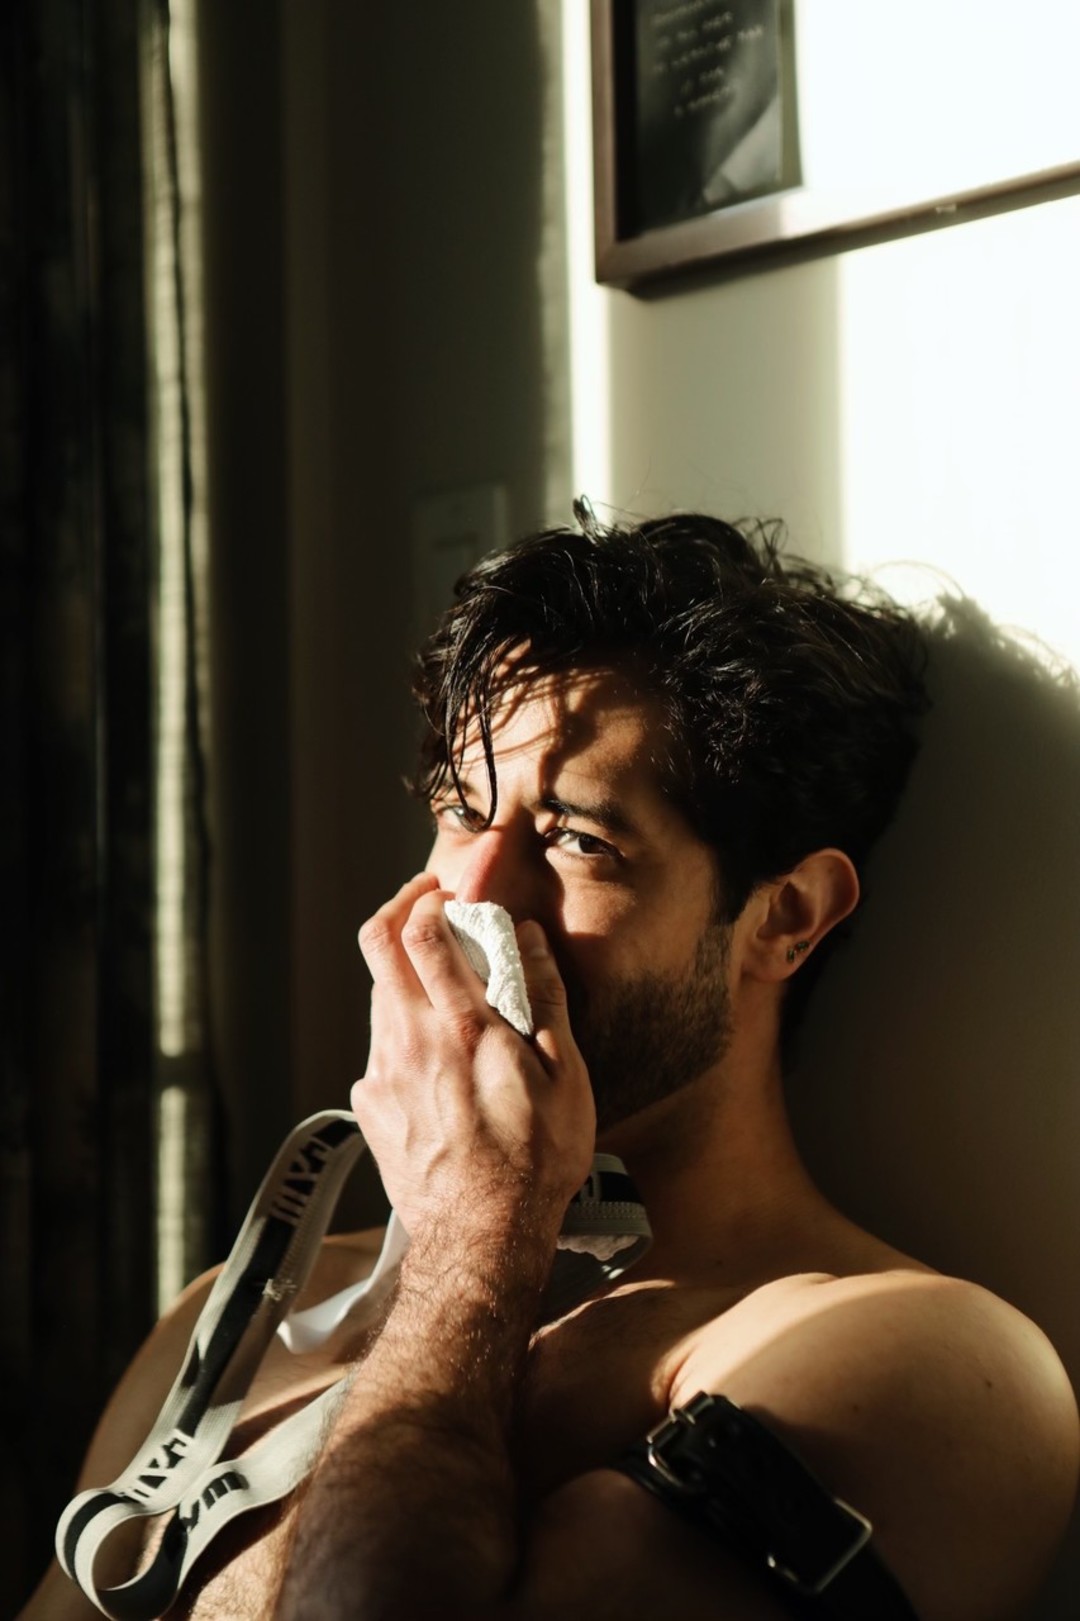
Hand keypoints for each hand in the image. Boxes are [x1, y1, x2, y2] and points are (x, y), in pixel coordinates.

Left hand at [352, 875, 595, 1243]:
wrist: (482, 1236)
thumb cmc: (535, 1160)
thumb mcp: (564, 1076)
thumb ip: (543, 998)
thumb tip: (527, 939)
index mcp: (461, 1028)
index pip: (419, 934)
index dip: (425, 897)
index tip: (444, 891)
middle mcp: (410, 1042)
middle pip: (377, 948)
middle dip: (397, 910)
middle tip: (423, 902)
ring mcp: (382, 1075)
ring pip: (378, 997)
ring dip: (405, 975)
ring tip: (443, 989)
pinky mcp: (370, 1106)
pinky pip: (380, 1048)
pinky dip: (403, 1031)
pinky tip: (435, 1057)